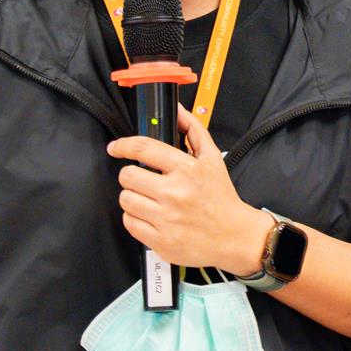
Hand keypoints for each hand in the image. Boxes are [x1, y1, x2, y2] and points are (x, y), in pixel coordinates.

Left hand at [107, 105, 270, 275]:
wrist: (233, 235)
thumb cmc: (221, 197)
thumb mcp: (212, 159)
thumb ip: (193, 130)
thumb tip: (178, 110)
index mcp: (187, 169)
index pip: (144, 149)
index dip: (124, 145)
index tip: (117, 147)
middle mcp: (175, 193)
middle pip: (128, 176)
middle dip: (131, 176)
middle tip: (143, 180)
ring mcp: (165, 218)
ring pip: (125, 200)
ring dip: (133, 198)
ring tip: (149, 200)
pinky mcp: (159, 240)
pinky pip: (129, 223)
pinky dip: (136, 219)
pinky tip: (151, 216)